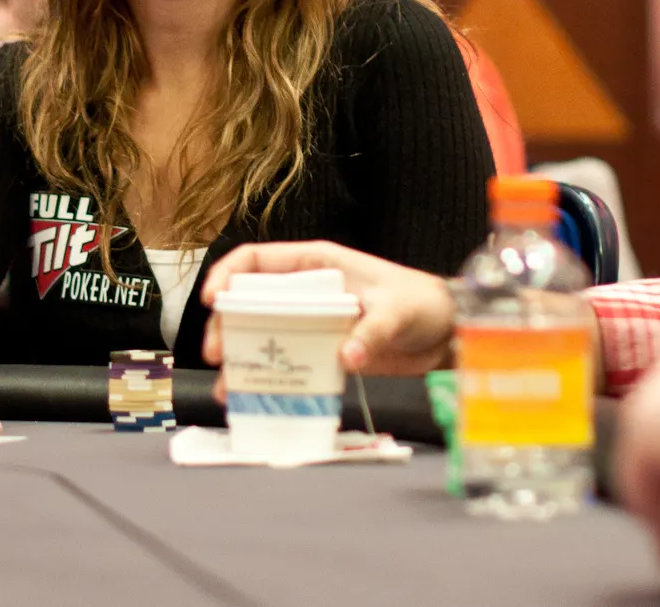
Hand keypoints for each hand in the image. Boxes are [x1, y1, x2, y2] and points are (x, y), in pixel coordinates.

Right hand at [201, 242, 456, 392]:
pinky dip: (266, 379)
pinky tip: (252, 398)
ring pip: (260, 335)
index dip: (227, 275)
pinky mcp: (320, 352)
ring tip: (227, 387)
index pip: (255, 260)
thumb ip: (372, 331)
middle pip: (247, 302)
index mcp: (316, 263)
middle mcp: (304, 291)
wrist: (446, 333)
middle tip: (217, 354)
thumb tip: (346, 357)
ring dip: (239, 358)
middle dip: (225, 326)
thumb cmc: (422, 304)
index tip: (212, 300)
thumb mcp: (399, 311)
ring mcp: (310, 322)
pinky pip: (284, 363)